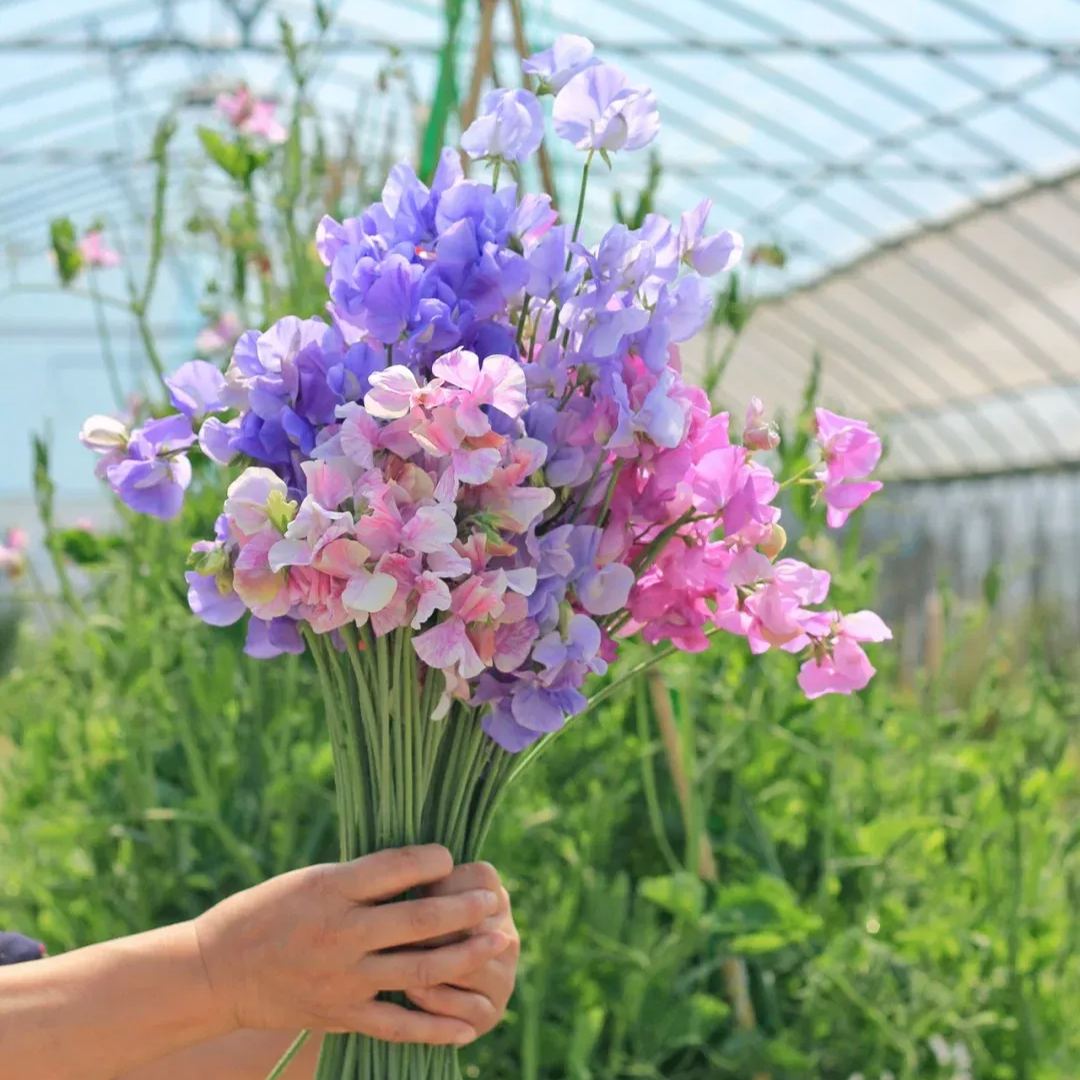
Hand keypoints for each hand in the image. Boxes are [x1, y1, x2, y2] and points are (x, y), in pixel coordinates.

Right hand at [193, 845, 510, 1044]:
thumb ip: (362, 878)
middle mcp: (340, 933)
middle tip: (494, 900)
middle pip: (418, 921)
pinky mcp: (341, 1014)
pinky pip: (398, 1024)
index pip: (396, 867)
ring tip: (498, 942)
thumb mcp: (310, 880)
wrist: (217, 971)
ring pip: (419, 970)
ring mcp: (343, 978)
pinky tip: (469, 1022)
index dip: (432, 859)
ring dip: (465, 957)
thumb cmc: (267, 911)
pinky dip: (436, 1026)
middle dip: (464, 909)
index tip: (452, 856)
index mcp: (330, 889)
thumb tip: (423, 866)